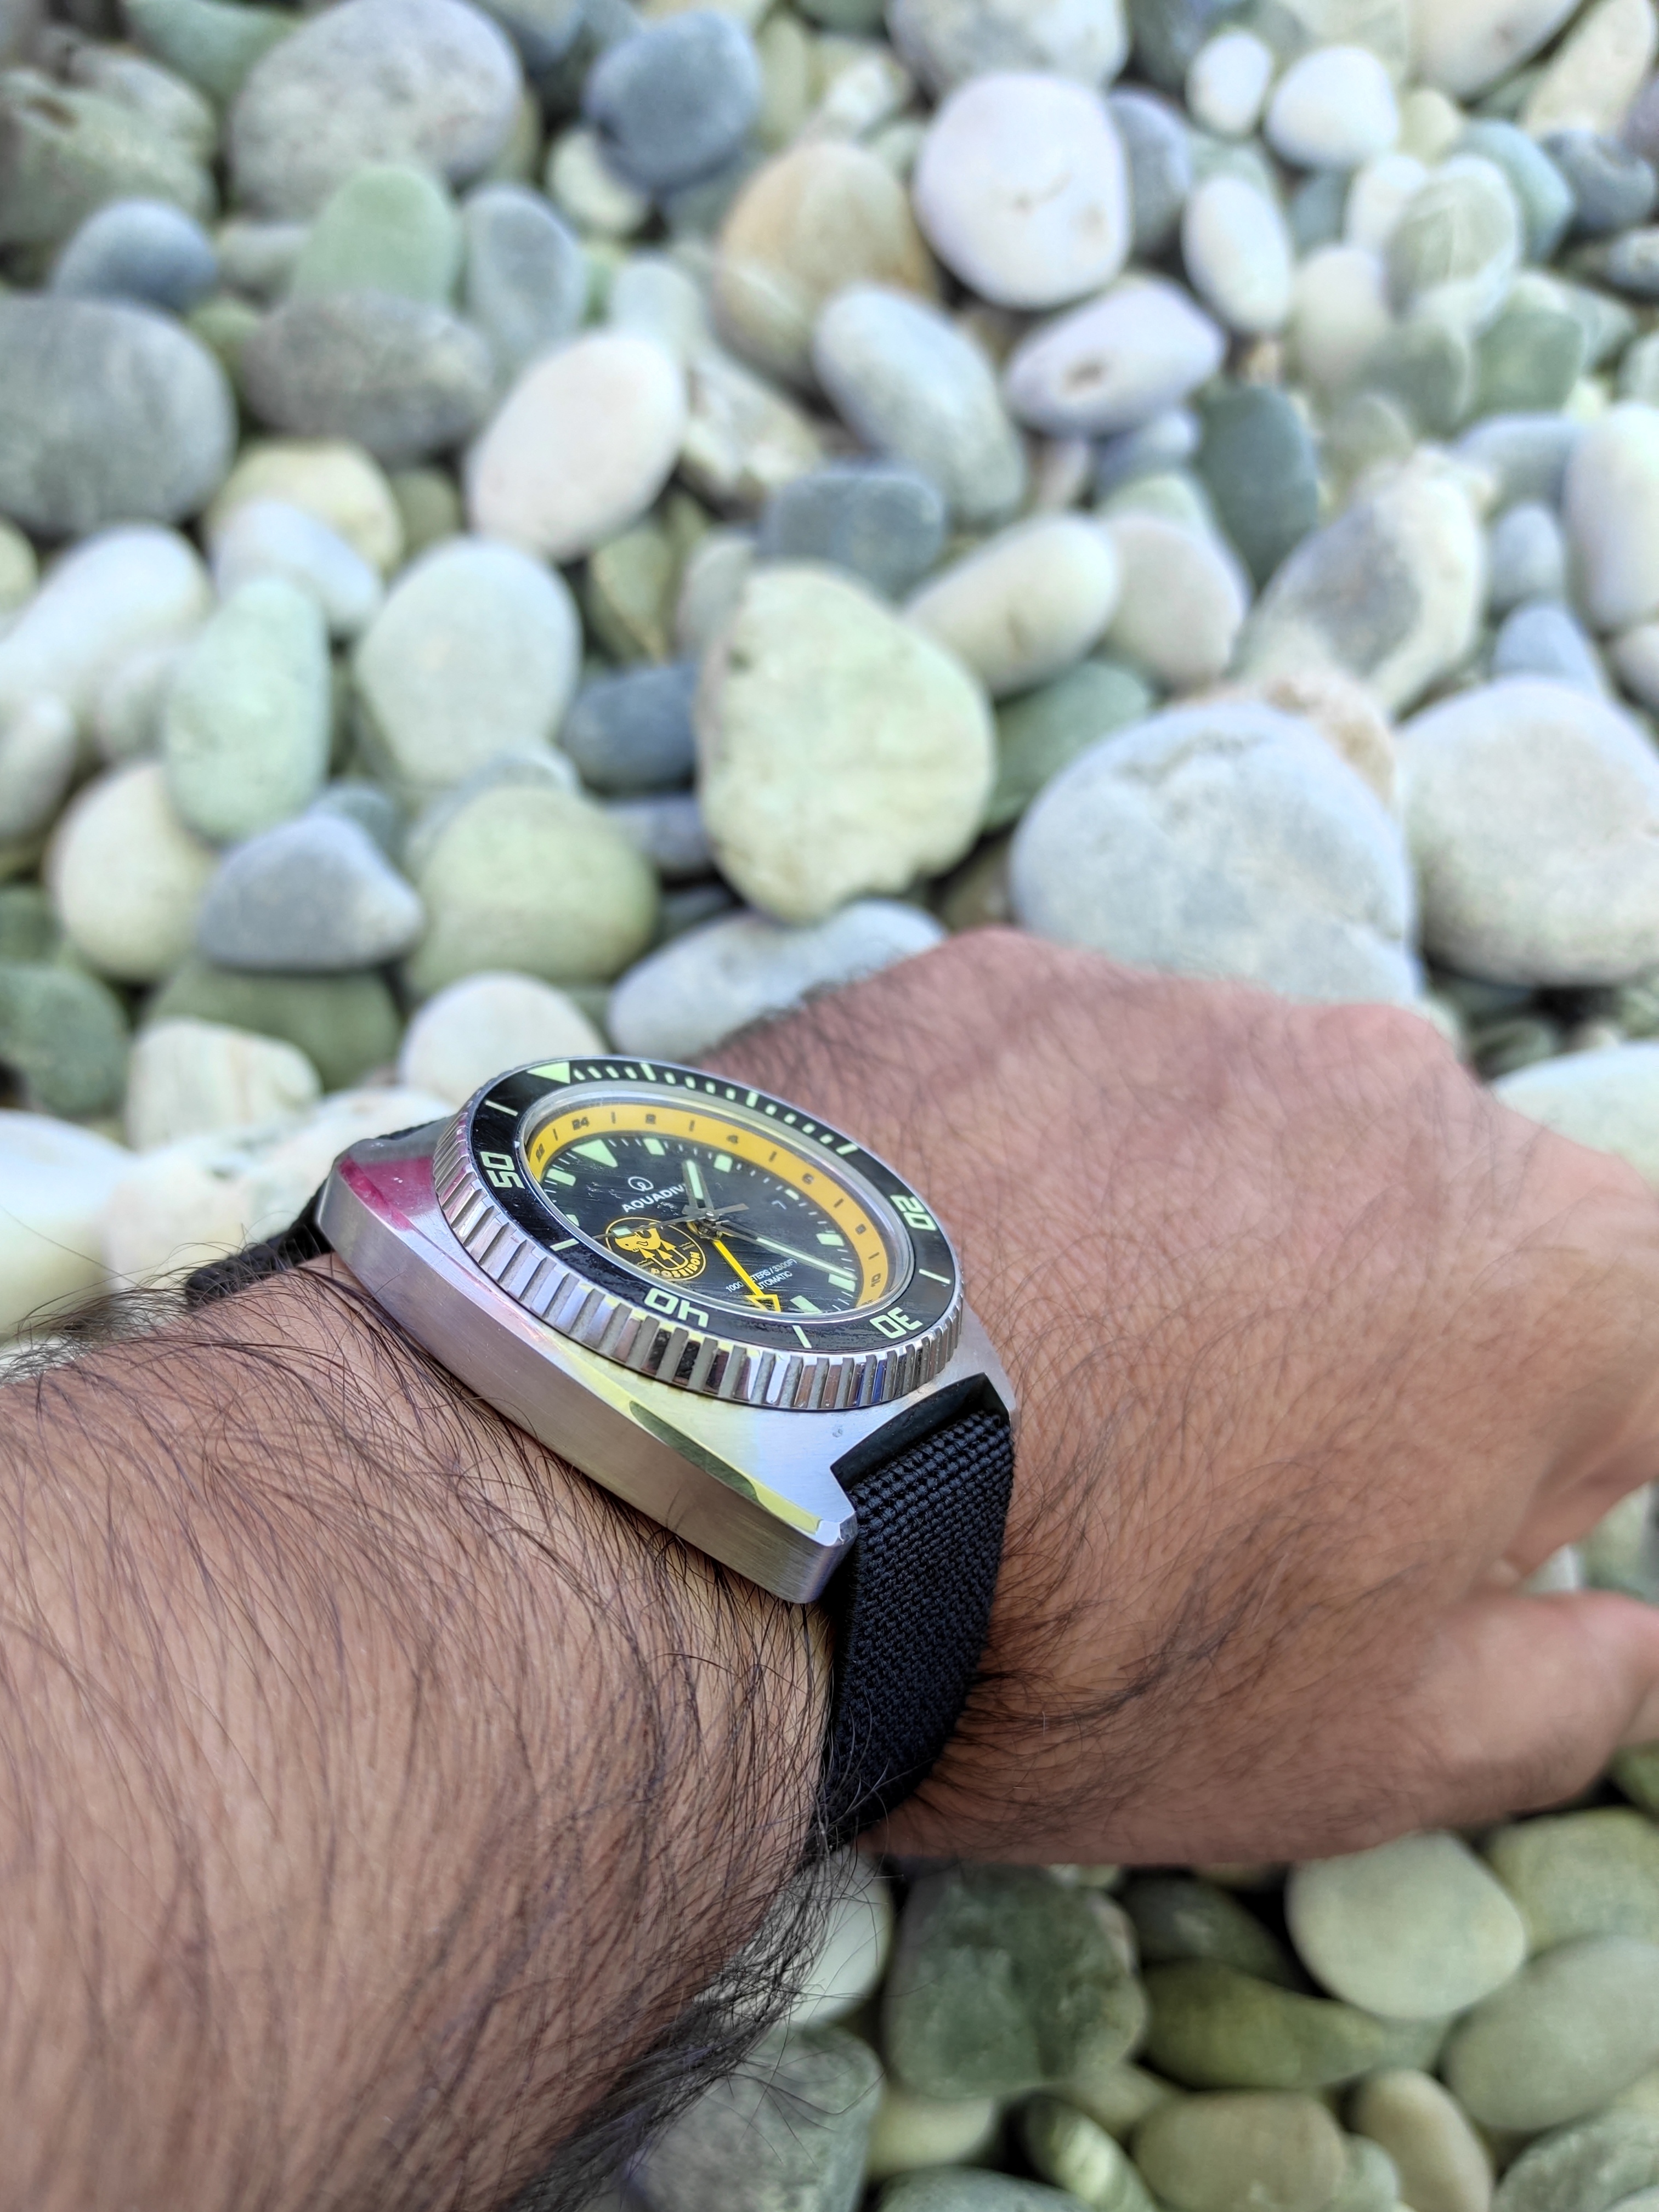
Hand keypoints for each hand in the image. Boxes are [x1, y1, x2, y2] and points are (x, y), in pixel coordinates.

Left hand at [713, 930, 1658, 1864]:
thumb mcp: (1360, 1748)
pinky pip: (1065, 1073)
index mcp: (1554, 1276)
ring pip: (1249, 1129)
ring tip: (1026, 1372)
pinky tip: (918, 1283)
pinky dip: (1029, 1160)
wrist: (731, 1475)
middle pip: (1440, 1217)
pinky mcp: (1000, 972)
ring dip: (1188, 1233)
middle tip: (1187, 1466)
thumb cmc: (1074, 1639)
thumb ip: (1553, 1690)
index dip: (1535, 1446)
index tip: (1399, 1515)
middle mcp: (1401, 1090)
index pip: (1635, 1339)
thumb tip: (1626, 1646)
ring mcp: (1189, 1004)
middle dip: (1364, 1330)